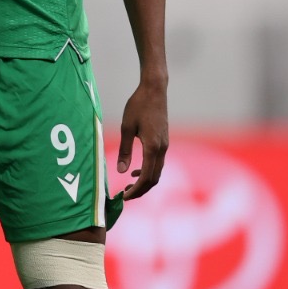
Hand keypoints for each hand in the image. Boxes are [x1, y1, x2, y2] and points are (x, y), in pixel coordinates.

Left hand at [118, 80, 168, 199]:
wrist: (154, 91)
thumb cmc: (138, 106)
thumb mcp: (126, 127)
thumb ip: (125, 150)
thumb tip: (122, 172)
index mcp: (153, 147)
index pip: (147, 177)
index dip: (136, 190)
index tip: (124, 197)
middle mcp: (162, 149)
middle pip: (154, 178)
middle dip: (141, 190)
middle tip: (125, 196)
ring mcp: (165, 145)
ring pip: (157, 171)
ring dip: (145, 182)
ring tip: (129, 186)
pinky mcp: (163, 142)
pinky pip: (158, 163)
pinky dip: (148, 171)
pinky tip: (135, 171)